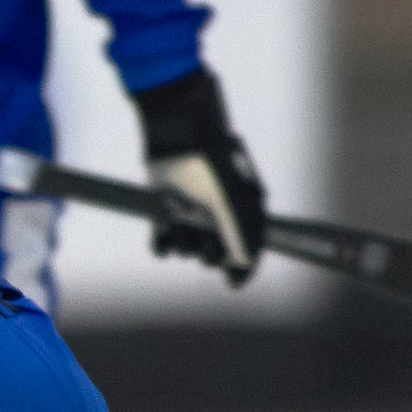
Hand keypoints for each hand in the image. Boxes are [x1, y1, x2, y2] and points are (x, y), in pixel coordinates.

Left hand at [135, 68, 268, 285]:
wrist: (178, 129)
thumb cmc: (212, 162)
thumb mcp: (230, 200)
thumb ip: (240, 235)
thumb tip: (244, 266)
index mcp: (243, 211)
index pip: (248, 250)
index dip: (242, 268)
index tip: (232, 282)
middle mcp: (218, 216)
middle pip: (216, 256)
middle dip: (209, 254)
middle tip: (204, 239)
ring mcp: (190, 214)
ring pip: (188, 251)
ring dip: (184, 244)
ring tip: (179, 223)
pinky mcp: (164, 212)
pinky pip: (163, 244)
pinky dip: (162, 247)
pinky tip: (164, 239)